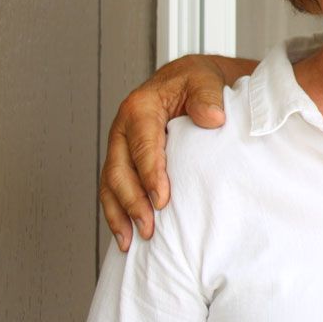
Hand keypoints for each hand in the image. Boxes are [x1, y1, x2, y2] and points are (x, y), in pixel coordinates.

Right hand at [100, 54, 239, 250]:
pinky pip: (114, 188)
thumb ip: (207, 98)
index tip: (162, 199)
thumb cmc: (194, 80)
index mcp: (140, 108)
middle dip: (132, 202)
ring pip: (110, 184)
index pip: (142, 145)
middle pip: (119, 170)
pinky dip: (117, 211)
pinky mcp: (124, 159)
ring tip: (131, 241)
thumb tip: (212, 118)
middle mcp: (122, 128)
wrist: (186, 80)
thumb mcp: (204, 80)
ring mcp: (120, 145)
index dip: (150, 174)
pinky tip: (125, 233)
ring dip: (119, 213)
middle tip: (148, 227)